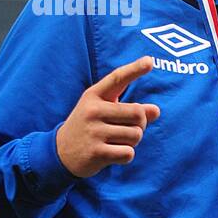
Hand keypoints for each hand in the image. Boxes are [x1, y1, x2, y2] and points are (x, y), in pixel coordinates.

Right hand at [56, 57, 160, 177]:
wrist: (61, 152)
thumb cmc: (90, 127)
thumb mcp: (104, 112)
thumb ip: (130, 109)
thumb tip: (156, 110)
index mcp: (94, 96)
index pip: (117, 79)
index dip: (135, 70)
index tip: (150, 61)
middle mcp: (92, 110)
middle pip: (138, 113)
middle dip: (140, 124)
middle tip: (125, 129)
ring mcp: (93, 131)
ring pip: (136, 135)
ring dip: (132, 142)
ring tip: (114, 141)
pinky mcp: (96, 152)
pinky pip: (128, 153)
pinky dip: (126, 156)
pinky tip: (112, 154)